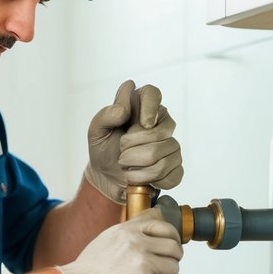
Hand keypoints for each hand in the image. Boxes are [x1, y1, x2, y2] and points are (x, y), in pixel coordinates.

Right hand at [56, 209, 182, 273]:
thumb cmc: (89, 269)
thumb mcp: (107, 238)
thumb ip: (129, 232)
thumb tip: (148, 229)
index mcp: (129, 230)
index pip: (164, 225)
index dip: (171, 238)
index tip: (169, 248)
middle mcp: (138, 243)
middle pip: (174, 249)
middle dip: (172, 260)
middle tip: (162, 270)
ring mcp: (143, 263)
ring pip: (174, 269)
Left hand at [83, 80, 183, 203]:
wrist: (106, 176)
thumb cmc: (103, 150)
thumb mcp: (96, 132)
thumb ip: (106, 116)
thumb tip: (123, 108)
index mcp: (142, 107)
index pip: (152, 93)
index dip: (149, 107)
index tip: (143, 123)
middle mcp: (161, 123)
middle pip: (159, 132)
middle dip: (132, 147)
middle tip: (121, 151)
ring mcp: (171, 146)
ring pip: (163, 157)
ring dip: (137, 166)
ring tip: (126, 165)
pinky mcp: (175, 168)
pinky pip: (171, 175)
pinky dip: (149, 180)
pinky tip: (139, 177)